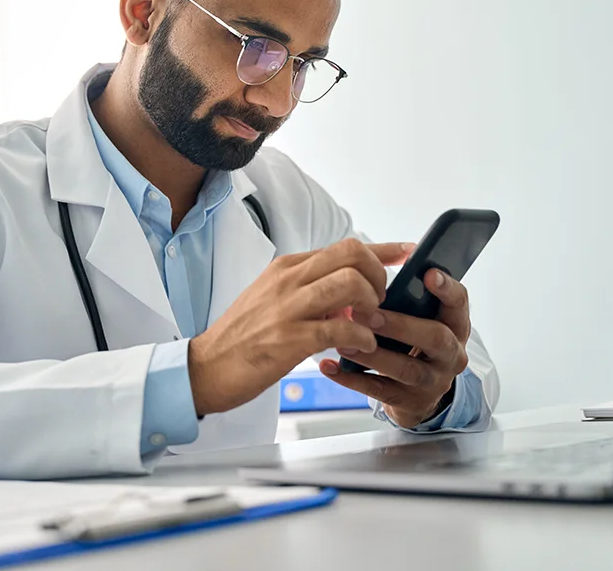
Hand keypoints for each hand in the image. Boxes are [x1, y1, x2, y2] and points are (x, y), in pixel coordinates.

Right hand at [188, 239, 413, 415]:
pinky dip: (361, 339)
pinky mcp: (289, 339)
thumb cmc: (243, 337)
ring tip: (369, 325)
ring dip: (371, 305)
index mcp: (287, 268)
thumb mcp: (274, 300)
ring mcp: (288, 308)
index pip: (344, 246)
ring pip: (350, 284)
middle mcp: (289, 280)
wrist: (205, 367)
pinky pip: (342, 330)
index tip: (407, 252)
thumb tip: (349, 295)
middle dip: (378, 276)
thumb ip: (311, 292)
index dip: (382, 249)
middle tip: (379, 302)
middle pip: (352, 254)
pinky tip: (361, 348)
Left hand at [319, 268, 470, 427]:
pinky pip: (380, 390)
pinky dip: (352, 378)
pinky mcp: (410, 403)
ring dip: (372, 353)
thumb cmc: (414, 342)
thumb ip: (412, 289)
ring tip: (343, 340)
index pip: (459, 303)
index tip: (428, 273)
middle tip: (367, 314)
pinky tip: (330, 365)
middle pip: (435, 337)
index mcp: (454, 325)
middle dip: (400, 325)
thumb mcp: (420, 316)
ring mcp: (432, 381)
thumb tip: (403, 250)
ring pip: (406, 368)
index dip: (447, 288)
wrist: (418, 393)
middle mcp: (451, 354)